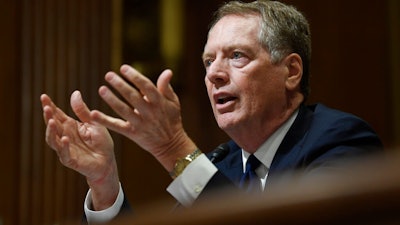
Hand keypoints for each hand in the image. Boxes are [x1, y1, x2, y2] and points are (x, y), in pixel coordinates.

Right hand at [41, 91, 118, 209]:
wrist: (108, 162)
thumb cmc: (101, 142)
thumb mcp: (93, 123)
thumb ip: (83, 111)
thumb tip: (75, 92)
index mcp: (70, 126)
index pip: (57, 114)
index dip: (50, 106)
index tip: (43, 96)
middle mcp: (65, 136)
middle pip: (53, 125)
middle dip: (48, 117)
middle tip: (46, 107)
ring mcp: (66, 148)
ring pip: (53, 140)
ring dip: (51, 131)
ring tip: (52, 121)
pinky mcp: (71, 160)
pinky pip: (64, 154)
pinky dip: (63, 147)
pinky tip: (64, 139)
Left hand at [91, 65, 196, 170]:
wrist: (171, 144)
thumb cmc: (172, 119)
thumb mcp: (173, 102)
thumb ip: (166, 87)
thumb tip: (168, 71)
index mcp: (159, 102)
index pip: (147, 87)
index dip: (135, 77)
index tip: (123, 68)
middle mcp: (149, 112)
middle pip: (133, 97)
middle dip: (120, 85)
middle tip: (109, 75)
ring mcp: (140, 124)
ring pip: (124, 111)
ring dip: (112, 100)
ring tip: (102, 89)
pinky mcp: (133, 134)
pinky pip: (117, 126)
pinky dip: (105, 120)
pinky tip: (93, 114)